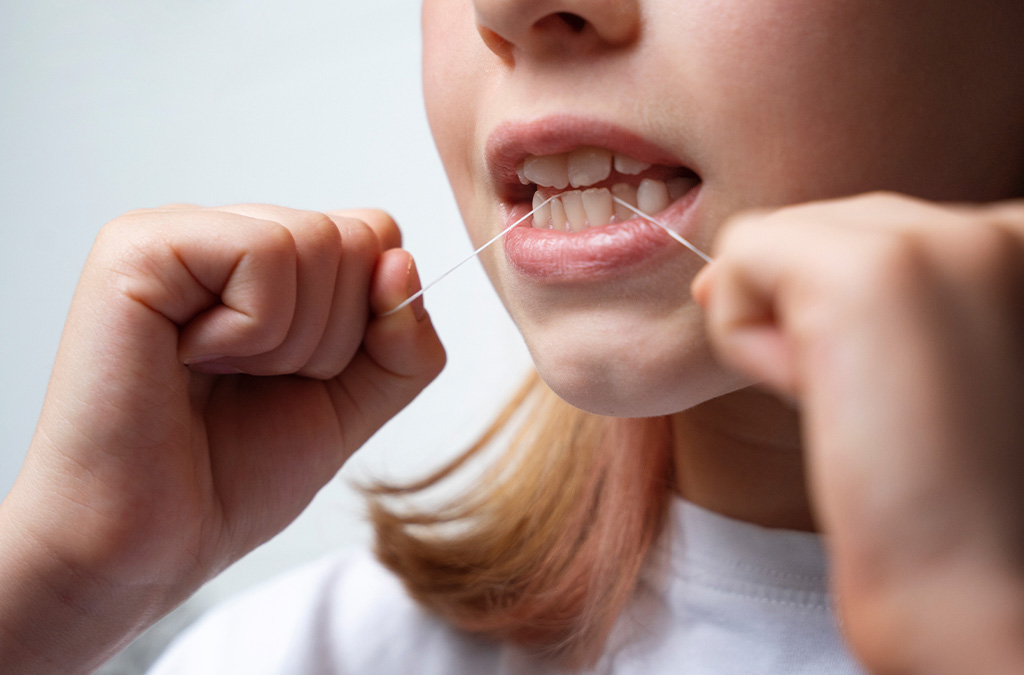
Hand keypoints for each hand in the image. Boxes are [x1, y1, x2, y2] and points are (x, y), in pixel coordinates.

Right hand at [0, 204, 444, 671]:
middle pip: (357, 236)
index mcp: (266, 263)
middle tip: (252, 382)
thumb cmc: (228, 477)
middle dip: (333, 338)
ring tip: (219, 375)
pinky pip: (266, 254)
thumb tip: (401, 261)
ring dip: (289, 342)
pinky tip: (190, 360)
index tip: (302, 376)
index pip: (376, 236)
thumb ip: (403, 342)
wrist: (143, 546)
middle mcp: (223, 233)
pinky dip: (253, 331)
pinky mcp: (140, 247)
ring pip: (320, 242)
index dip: (371, 320)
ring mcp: (178, 233)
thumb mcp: (353, 406)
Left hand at [694, 193, 1023, 673]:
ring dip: (780, 331)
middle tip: (879, 403)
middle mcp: (996, 220)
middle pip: (824, 225)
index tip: (904, 390)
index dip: (852, 316)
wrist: (967, 580)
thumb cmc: (940, 485)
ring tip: (855, 400)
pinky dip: (743, 336)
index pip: (879, 231)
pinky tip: (812, 391)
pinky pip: (740, 258)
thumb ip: (849, 288)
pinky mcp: (867, 272)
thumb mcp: (912, 356)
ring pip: (772, 241)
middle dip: (814, 314)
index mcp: (1022, 238)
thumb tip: (724, 266)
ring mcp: (938, 236)